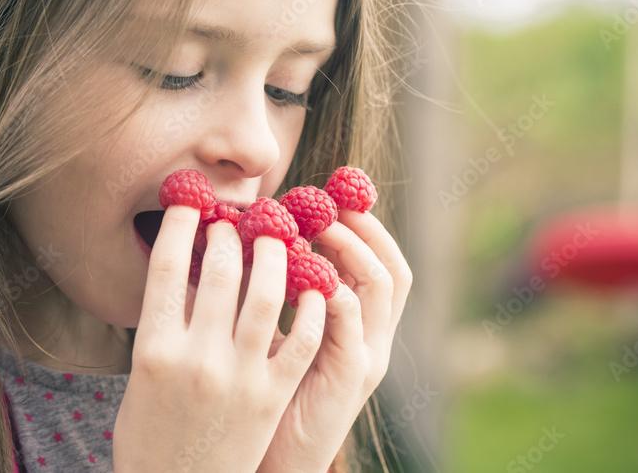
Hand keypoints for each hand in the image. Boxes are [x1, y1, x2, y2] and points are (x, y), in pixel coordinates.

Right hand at [113, 205, 327, 472]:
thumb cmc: (151, 436)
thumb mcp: (141, 378)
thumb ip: (162, 328)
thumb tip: (186, 272)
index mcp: (153, 349)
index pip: (166, 267)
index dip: (179, 224)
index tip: (190, 202)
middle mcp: (195, 357)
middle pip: (219, 270)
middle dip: (230, 234)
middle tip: (238, 220)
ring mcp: (237, 377)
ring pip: (267, 294)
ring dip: (275, 255)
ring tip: (277, 239)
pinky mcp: (271, 397)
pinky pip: (300, 339)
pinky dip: (310, 306)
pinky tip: (312, 285)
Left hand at [257, 209, 411, 472]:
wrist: (274, 461)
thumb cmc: (267, 395)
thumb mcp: (277, 337)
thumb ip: (275, 294)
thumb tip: (246, 238)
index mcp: (359, 327)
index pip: (380, 262)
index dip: (364, 225)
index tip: (332, 191)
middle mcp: (374, 338)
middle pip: (392, 267)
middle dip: (363, 227)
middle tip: (326, 200)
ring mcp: (367, 356)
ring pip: (382, 287)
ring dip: (350, 248)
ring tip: (316, 225)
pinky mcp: (351, 377)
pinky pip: (353, 323)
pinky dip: (334, 290)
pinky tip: (306, 270)